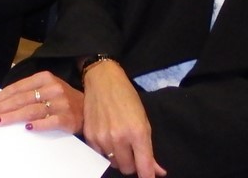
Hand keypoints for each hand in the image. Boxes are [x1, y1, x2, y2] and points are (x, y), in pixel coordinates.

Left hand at [0, 71, 84, 134]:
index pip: (17, 87)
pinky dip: (38, 125)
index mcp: (45, 78)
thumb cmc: (62, 98)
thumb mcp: (47, 88)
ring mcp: (61, 103)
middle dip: (1, 107)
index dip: (0, 96)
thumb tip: (2, 100)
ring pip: (31, 110)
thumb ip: (28, 91)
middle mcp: (52, 88)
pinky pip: (50, 122)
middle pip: (22, 99)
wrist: (89, 108)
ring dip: (12, 116)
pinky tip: (27, 128)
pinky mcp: (68, 118)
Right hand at [81, 61, 165, 177]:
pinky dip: (106, 151)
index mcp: (137, 133)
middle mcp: (119, 138)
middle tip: (131, 150)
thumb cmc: (127, 98)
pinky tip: (107, 136)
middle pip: (127, 169)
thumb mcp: (144, 122)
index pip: (144, 167)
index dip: (148, 177)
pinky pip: (100, 155)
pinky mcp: (89, 136)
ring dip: (118, 157)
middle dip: (132, 163)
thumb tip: (157, 171)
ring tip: (118, 140)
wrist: (103, 80)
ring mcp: (102, 137)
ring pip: (113, 163)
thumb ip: (149, 150)